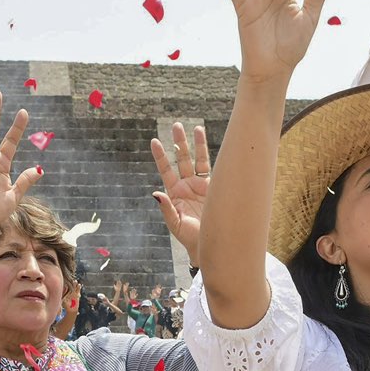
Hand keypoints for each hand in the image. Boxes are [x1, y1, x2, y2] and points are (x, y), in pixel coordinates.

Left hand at [151, 122, 210, 254]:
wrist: (211, 244)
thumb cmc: (191, 238)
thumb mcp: (175, 224)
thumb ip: (167, 208)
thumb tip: (156, 194)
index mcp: (175, 193)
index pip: (166, 170)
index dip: (160, 156)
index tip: (155, 141)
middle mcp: (187, 186)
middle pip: (181, 159)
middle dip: (179, 143)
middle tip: (176, 125)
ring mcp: (201, 186)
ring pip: (198, 160)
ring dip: (196, 145)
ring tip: (194, 127)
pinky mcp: (214, 188)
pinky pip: (211, 168)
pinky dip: (210, 156)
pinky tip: (211, 145)